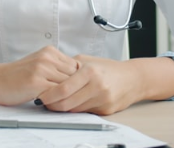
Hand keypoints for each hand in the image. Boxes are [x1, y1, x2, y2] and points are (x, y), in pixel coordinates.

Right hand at [0, 46, 78, 105]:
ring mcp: (42, 68)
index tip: (72, 91)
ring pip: (68, 85)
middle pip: (75, 76)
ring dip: (66, 96)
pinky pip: (57, 94)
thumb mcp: (38, 64)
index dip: (76, 81)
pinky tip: (50, 104)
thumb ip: (56, 68)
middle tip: (67, 99)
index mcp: (50, 51)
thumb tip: (78, 79)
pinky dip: (58, 101)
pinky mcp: (36, 81)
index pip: (76, 67)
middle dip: (73, 89)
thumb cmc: (15, 76)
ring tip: (59, 103)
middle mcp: (48, 57)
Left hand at [36, 55, 173, 115]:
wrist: (133, 78)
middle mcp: (97, 86)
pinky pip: (84, 112)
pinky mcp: (106, 111)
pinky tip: (69, 104)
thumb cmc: (107, 68)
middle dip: (52, 104)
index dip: (49, 95)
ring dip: (61, 108)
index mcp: (90, 72)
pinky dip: (74, 109)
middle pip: (67, 103)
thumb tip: (49, 72)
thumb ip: (69, 67)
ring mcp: (102, 100)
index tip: (39, 95)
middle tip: (42, 102)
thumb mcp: (87, 61)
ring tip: (53, 102)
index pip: (63, 89)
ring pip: (74, 110)